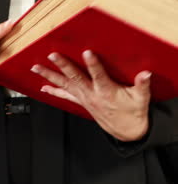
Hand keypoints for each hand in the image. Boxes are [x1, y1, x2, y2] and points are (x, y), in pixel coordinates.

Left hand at [31, 50, 150, 141]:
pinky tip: (43, 87)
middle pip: (74, 77)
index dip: (93, 64)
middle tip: (52, 55)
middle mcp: (91, 94)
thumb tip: (146, 74)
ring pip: (64, 85)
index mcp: (106, 91)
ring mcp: (84, 98)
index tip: (87, 52)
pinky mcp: (81, 102)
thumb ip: (142, 85)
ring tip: (36, 68)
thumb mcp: (141, 99)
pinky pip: (64, 96)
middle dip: (62, 66)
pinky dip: (53, 91)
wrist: (126, 130)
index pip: (99, 76)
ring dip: (49, 76)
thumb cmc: (133, 112)